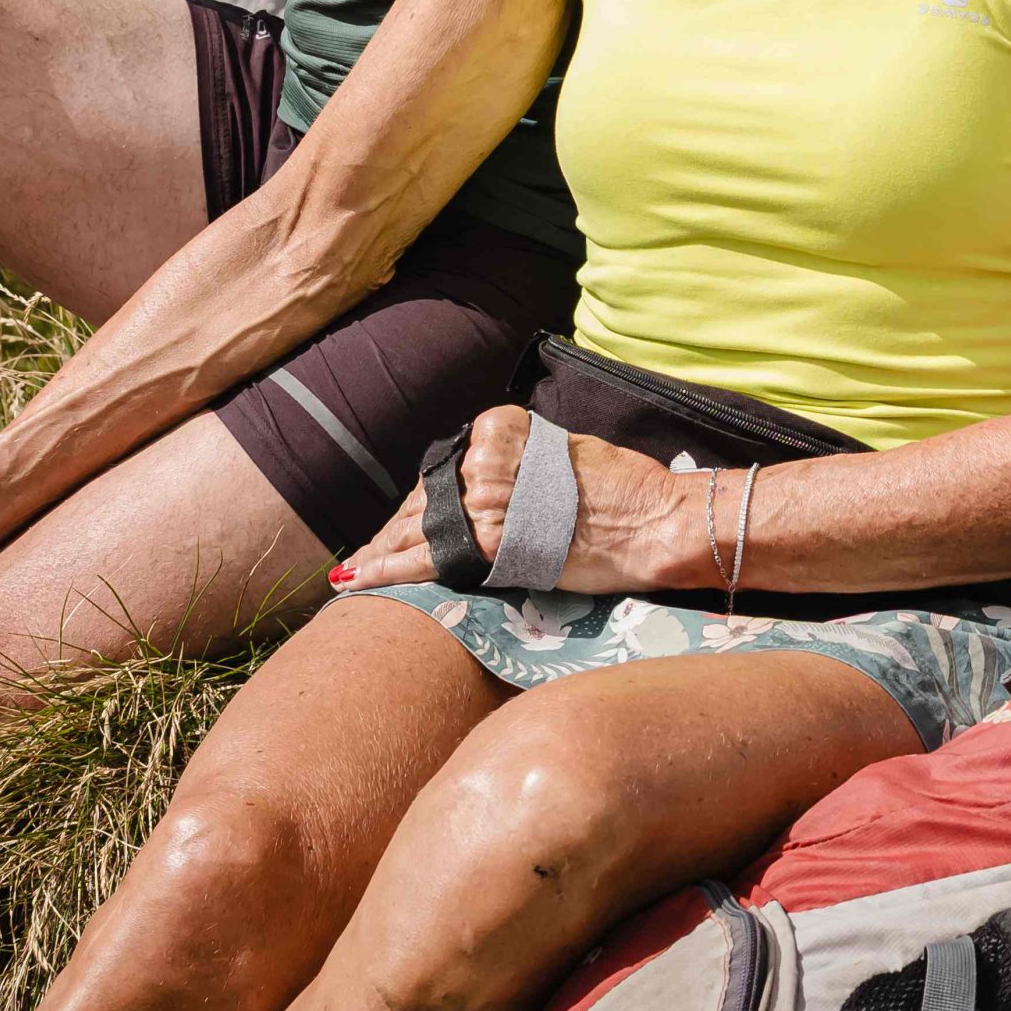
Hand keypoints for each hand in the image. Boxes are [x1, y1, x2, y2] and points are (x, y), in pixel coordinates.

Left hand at [327, 407, 698, 595]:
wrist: (655, 521)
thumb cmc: (625, 492)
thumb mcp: (565, 456)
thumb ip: (520, 465)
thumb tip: (490, 485)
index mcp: (503, 429)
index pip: (444, 470)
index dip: (418, 501)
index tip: (399, 520)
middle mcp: (487, 457)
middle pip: (424, 499)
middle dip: (393, 530)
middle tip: (364, 556)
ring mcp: (486, 498)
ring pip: (417, 528)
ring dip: (382, 552)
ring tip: (355, 572)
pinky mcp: (492, 541)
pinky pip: (427, 558)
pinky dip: (388, 570)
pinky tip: (360, 581)